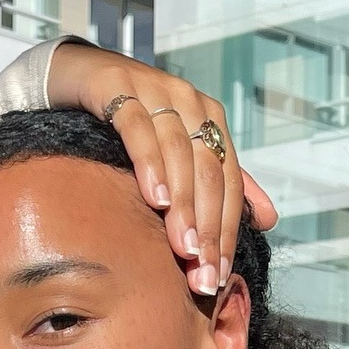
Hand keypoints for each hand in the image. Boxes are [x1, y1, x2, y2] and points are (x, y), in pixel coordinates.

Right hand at [46, 44, 276, 297]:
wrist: (78, 74)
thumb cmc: (130, 120)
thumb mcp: (179, 150)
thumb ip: (222, 182)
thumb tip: (270, 220)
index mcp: (209, 119)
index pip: (229, 182)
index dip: (227, 231)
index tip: (218, 275)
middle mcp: (189, 101)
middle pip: (208, 171)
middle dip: (207, 227)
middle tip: (201, 273)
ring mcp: (154, 89)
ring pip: (178, 153)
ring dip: (183, 204)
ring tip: (182, 246)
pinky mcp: (116, 84)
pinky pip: (137, 127)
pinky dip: (150, 164)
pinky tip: (155, 198)